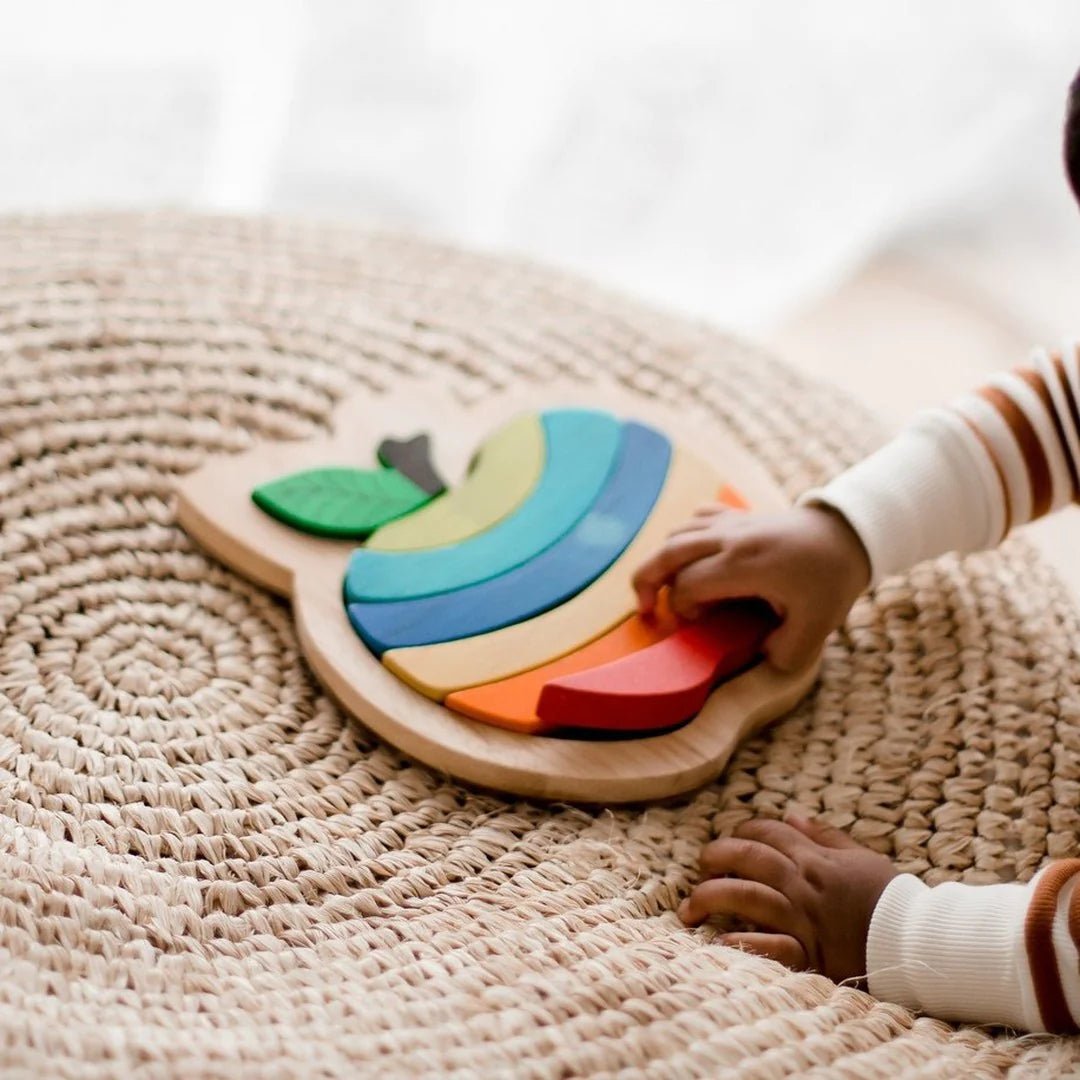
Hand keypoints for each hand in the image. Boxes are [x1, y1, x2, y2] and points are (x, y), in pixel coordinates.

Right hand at [632, 504, 870, 671]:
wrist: (849, 534)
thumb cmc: (832, 578)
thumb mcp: (817, 626)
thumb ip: (786, 652)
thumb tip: (760, 657)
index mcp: (742, 565)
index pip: (687, 585)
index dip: (681, 609)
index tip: (698, 624)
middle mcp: (728, 538)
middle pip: (666, 553)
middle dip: (645, 582)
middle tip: (644, 609)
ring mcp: (731, 522)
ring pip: (676, 534)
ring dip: (662, 561)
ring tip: (662, 588)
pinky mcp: (736, 515)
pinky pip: (696, 519)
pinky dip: (684, 537)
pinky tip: (692, 556)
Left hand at [678, 814, 897, 984]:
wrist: (920, 943)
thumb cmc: (891, 899)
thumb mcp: (861, 857)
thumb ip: (825, 836)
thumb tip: (792, 815)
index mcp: (817, 859)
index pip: (770, 832)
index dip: (744, 830)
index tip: (730, 838)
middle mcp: (805, 884)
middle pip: (749, 858)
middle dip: (717, 856)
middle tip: (701, 865)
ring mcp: (805, 918)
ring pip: (748, 897)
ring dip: (713, 897)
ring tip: (690, 907)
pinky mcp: (811, 953)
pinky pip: (769, 945)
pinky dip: (742, 943)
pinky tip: (719, 942)